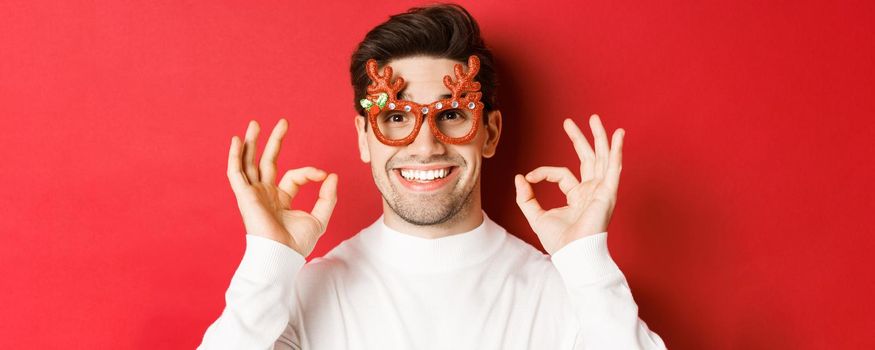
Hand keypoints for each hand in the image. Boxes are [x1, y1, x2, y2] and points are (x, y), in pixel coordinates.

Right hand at [226, 119, 337, 256]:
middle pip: (267, 161)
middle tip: (283, 122)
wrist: (281, 255)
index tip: (324, 175)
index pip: (294, 175)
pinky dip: (235, 156)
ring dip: (251, 143)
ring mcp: (253, 194)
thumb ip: (328, 197)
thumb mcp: (320, 218)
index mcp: (281, 199)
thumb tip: (332, 175)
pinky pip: (236, 173)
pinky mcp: (244, 196)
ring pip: (249, 162)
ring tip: (255, 123)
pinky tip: (238, 140)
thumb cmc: (297, 244)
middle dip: (274, 141)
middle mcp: (265, 194)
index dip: (310, 172)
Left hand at [514, 114, 623, 254]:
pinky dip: (616, 151)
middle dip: (580, 139)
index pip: (562, 174)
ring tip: (596, 119)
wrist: (573, 254)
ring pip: (602, 158)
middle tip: (570, 122)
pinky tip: (618, 135)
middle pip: (588, 159)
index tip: (529, 177)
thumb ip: (526, 197)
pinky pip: (614, 168)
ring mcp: (602, 191)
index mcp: (578, 196)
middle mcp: (592, 191)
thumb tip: (519, 177)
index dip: (543, 172)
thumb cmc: (559, 241)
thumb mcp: (535, 216)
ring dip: (600, 138)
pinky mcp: (608, 193)